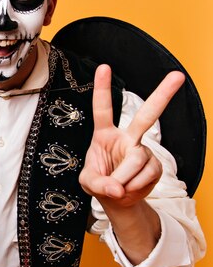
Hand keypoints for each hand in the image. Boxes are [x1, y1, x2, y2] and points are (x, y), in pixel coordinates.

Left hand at [79, 64, 184, 206]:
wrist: (117, 199)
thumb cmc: (98, 182)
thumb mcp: (88, 183)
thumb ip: (98, 184)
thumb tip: (116, 188)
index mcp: (104, 134)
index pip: (103, 109)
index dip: (103, 89)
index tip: (104, 66)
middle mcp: (127, 138)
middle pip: (146, 116)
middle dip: (163, 95)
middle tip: (178, 75)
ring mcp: (143, 150)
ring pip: (137, 158)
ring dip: (124, 177)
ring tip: (117, 187)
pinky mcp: (156, 165)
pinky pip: (146, 175)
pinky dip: (134, 186)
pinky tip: (129, 188)